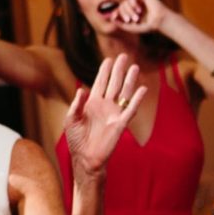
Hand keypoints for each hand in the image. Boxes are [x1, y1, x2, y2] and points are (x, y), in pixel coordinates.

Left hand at [62, 54, 145, 177]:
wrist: (85, 158)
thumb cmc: (76, 140)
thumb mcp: (70, 120)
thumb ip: (75, 105)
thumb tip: (81, 89)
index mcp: (91, 103)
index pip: (100, 83)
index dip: (104, 71)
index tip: (108, 59)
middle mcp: (104, 106)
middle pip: (113, 84)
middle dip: (118, 70)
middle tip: (123, 56)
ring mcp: (113, 114)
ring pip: (123, 93)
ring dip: (129, 80)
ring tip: (134, 67)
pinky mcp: (120, 124)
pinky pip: (130, 109)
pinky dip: (136, 99)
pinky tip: (142, 89)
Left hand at [114, 0, 173, 34]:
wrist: (160, 22)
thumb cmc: (147, 26)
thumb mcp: (131, 27)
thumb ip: (121, 24)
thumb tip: (111, 18)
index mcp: (130, 11)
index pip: (118, 10)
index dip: (115, 13)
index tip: (114, 18)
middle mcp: (133, 4)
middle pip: (121, 6)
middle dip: (124, 14)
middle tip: (130, 20)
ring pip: (125, 2)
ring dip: (129, 10)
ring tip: (137, 17)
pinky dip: (133, 3)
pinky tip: (139, 10)